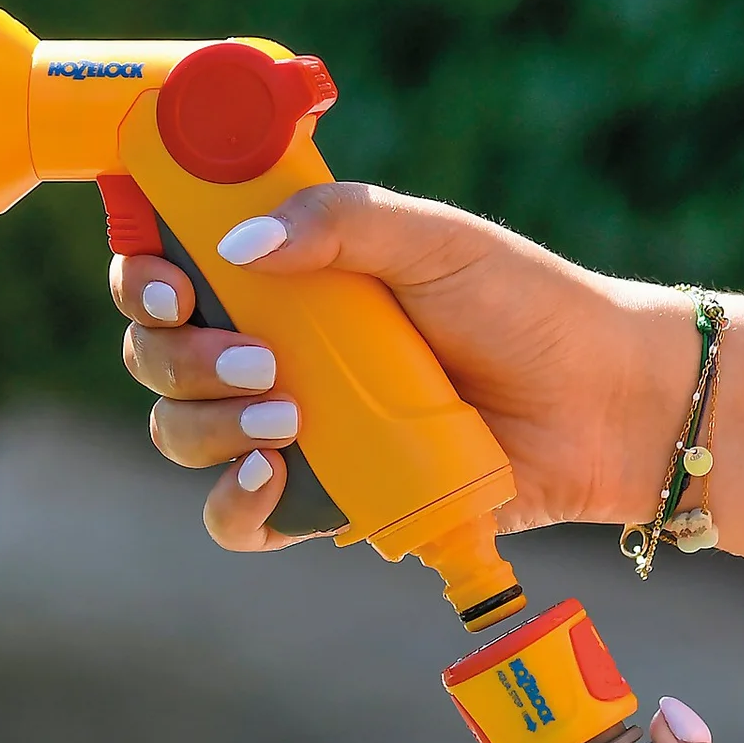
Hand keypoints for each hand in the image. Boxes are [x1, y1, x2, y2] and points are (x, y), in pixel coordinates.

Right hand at [108, 183, 697, 550]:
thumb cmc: (523, 306)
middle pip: (161, 359)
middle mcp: (274, 352)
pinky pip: (239, 519)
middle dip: (177, 358)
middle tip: (253, 355)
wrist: (599, 402)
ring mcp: (293, 429)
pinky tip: (270, 476)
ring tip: (283, 415)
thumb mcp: (434, 240)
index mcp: (288, 281)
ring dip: (204, 424)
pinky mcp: (324, 500)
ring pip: (184, 435)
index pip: (174, 275)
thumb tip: (241, 246)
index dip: (144, 279)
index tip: (169, 282)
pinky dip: (234, 505)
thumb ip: (344, 222)